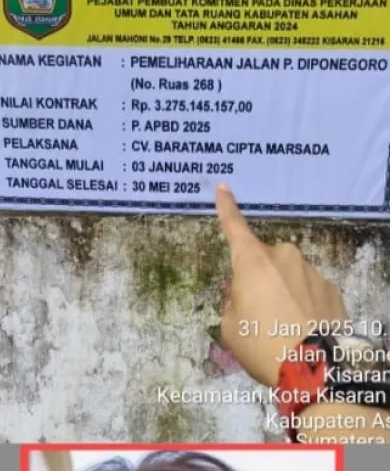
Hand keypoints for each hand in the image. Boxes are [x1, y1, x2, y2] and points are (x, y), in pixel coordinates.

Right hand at [216, 182, 347, 386]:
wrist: (315, 368)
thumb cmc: (260, 344)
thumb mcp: (229, 326)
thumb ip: (234, 301)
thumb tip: (245, 293)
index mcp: (252, 262)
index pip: (234, 227)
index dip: (226, 207)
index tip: (223, 187)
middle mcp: (283, 258)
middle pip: (263, 261)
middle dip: (258, 278)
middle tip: (256, 313)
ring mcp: (312, 272)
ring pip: (288, 277)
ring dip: (283, 293)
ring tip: (283, 329)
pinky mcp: (333, 290)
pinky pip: (310, 291)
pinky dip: (304, 306)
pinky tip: (304, 330)